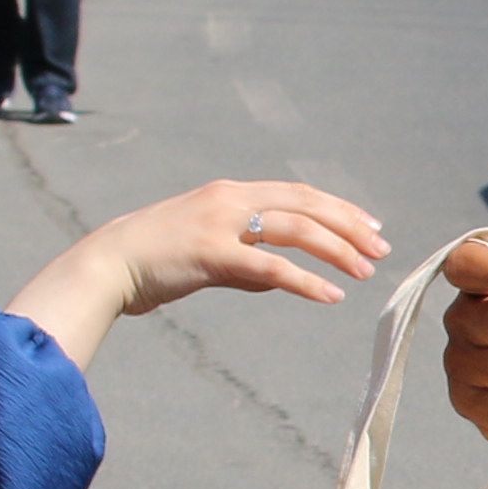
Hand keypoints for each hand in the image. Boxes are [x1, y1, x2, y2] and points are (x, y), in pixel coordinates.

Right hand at [7, 179, 386, 371]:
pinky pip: (270, 267)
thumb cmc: (153, 260)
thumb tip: (277, 277)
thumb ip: (243, 258)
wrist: (107, 264)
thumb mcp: (206, 251)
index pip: (298, 193)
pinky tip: (330, 296)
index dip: (337, 207)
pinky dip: (305, 281)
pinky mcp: (211, 253)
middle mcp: (230, 199)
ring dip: (336, 250)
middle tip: (381, 248)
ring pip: (296, 229)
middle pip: (306, 204)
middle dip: (349, 225)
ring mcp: (221, 223)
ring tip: (364, 273)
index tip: (368, 225)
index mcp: (231, 192)